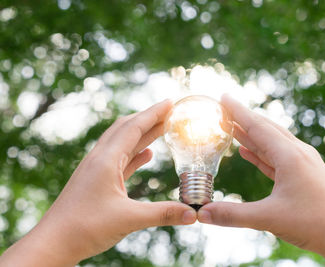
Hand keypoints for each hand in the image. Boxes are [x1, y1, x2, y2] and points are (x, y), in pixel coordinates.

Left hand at [0, 100, 196, 266]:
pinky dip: (135, 153)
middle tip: (169, 112)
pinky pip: (120, 160)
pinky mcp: (97, 181)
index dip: (154, 113)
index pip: (134, 127)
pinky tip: (147, 155)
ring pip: (123, 143)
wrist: (53, 243)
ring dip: (143, 134)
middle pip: (126, 129)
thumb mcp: (129, 219)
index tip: (170, 102)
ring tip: (162, 128)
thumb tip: (193, 214)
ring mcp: (97, 169)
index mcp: (105, 160)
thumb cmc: (84, 228)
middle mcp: (100, 159)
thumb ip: (163, 214)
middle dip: (149, 118)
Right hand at [198, 95, 324, 265]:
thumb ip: (233, 215)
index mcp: (290, 156)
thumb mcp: (269, 218)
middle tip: (223, 109)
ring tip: (231, 127)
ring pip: (271, 142)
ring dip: (250, 134)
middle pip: (265, 128)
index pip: (258, 126)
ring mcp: (302, 163)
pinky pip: (276, 157)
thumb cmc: (315, 224)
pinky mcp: (303, 174)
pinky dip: (260, 152)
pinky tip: (249, 152)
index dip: (238, 111)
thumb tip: (201, 213)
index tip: (223, 96)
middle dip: (242, 118)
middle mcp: (297, 153)